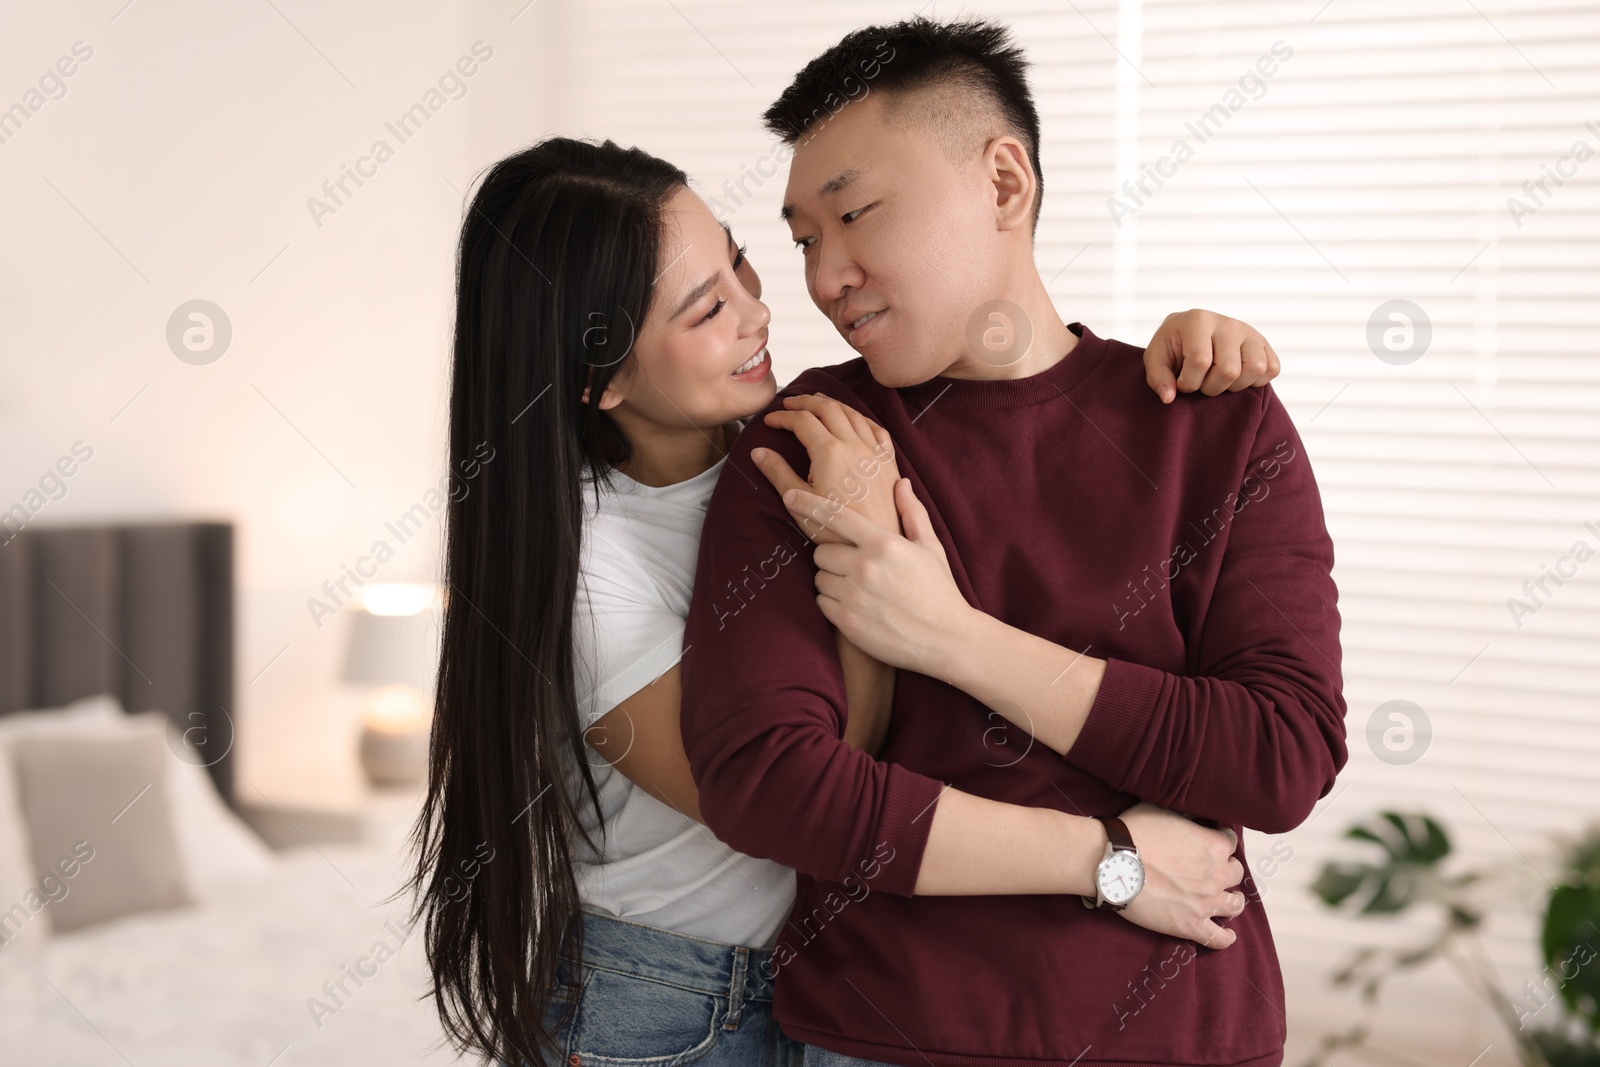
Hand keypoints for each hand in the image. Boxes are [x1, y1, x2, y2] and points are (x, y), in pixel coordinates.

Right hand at [752, 393, 901, 542]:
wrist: (875, 545)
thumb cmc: (836, 529)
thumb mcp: (799, 503)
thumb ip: (778, 473)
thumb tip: (758, 452)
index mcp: (829, 452)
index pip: (802, 421)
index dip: (783, 417)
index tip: (770, 421)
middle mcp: (853, 444)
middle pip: (828, 409)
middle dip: (806, 402)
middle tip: (790, 403)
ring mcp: (873, 451)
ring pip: (853, 414)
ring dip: (832, 404)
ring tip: (818, 403)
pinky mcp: (888, 462)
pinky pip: (876, 429)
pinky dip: (861, 418)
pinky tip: (855, 420)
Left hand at [777, 477, 974, 675]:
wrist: (947, 640)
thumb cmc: (939, 590)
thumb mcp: (930, 547)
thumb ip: (912, 513)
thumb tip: (900, 483)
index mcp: (883, 544)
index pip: (835, 516)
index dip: (809, 503)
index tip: (790, 496)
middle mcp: (865, 567)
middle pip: (821, 552)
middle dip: (833, 558)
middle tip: (855, 568)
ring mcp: (854, 595)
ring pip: (820, 578)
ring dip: (832, 582)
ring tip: (860, 591)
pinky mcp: (847, 622)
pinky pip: (821, 603)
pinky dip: (833, 604)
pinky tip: (857, 608)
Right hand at [1116, 802, 1247, 948]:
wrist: (1114, 862)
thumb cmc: (1135, 832)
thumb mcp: (1162, 810)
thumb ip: (1183, 816)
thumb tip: (1189, 817)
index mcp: (1214, 845)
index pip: (1229, 840)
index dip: (1219, 838)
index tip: (1210, 839)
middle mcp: (1217, 874)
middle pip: (1235, 872)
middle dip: (1226, 868)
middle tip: (1213, 869)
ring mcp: (1207, 903)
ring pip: (1234, 905)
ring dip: (1232, 900)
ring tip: (1228, 900)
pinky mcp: (1191, 925)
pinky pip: (1218, 938)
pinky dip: (1225, 937)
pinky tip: (1226, 933)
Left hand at [1144, 309, 1279, 403]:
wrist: (1190, 332)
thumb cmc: (1172, 348)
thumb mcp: (1156, 359)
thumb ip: (1157, 378)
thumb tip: (1169, 397)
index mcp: (1198, 320)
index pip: (1200, 362)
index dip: (1188, 383)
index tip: (1181, 382)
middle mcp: (1228, 323)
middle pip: (1229, 371)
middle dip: (1211, 388)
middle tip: (1201, 382)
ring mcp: (1249, 332)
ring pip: (1255, 370)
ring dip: (1234, 386)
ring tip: (1218, 380)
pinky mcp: (1264, 343)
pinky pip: (1272, 369)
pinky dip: (1256, 381)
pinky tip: (1236, 378)